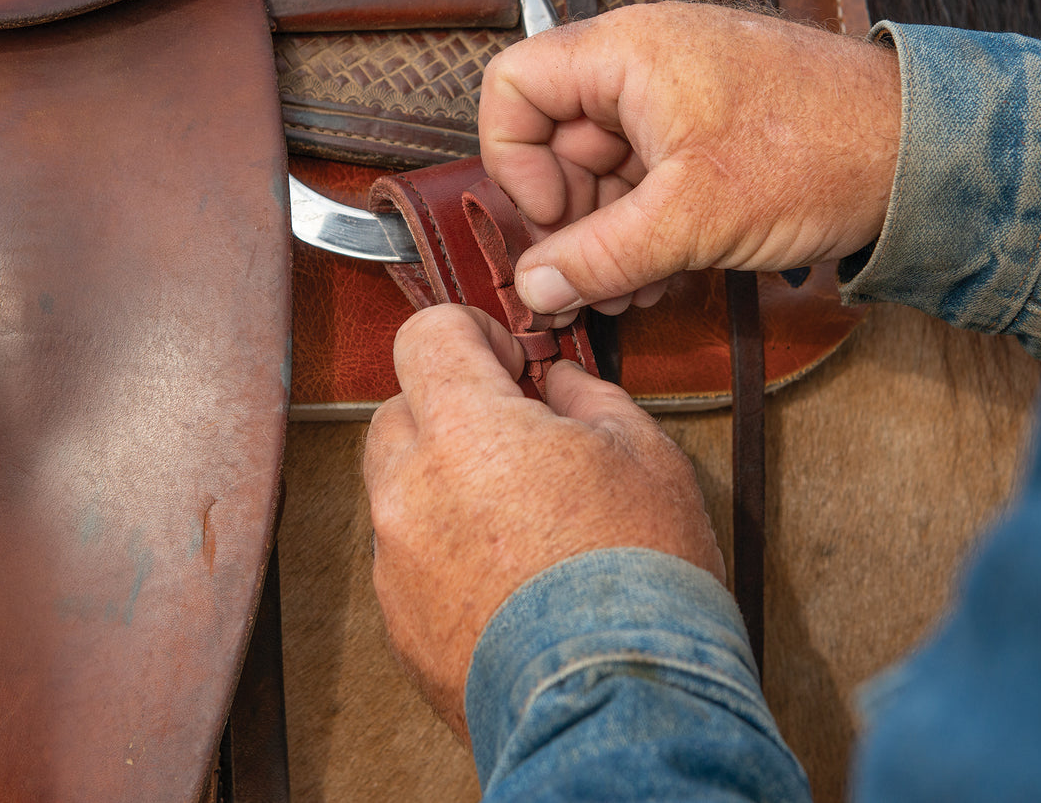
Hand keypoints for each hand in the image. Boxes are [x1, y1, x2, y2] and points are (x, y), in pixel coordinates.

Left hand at [363, 303, 724, 741]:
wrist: (620, 708)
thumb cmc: (639, 580)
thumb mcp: (643, 452)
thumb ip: (588, 395)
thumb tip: (559, 383)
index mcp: (469, 431)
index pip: (426, 336)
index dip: (468, 332)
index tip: (504, 358)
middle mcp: (413, 490)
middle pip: (400, 409)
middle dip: (452, 408)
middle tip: (515, 433)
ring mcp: (397, 560)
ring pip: (399, 484)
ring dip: (443, 477)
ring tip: (515, 510)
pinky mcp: (399, 621)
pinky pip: (404, 552)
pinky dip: (440, 543)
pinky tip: (503, 567)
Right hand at [479, 1, 899, 315]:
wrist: (921, 152)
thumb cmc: (821, 151)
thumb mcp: (693, 217)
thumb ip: (601, 254)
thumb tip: (535, 286)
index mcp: (625, 53)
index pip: (515, 86)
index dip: (515, 160)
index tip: (550, 218)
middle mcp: (641, 63)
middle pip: (556, 137)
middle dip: (569, 217)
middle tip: (590, 277)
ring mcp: (674, 97)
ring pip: (602, 166)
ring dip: (606, 233)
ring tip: (631, 287)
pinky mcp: (704, 129)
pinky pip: (645, 176)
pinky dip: (643, 225)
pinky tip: (660, 272)